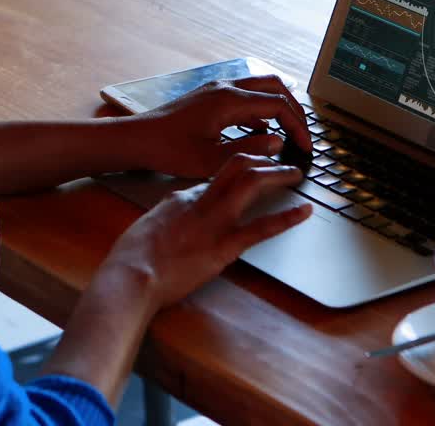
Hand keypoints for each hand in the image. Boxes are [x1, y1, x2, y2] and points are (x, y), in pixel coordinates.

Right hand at [102, 154, 312, 310]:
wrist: (131, 274)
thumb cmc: (132, 256)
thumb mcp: (147, 226)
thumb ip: (166, 217)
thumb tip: (174, 213)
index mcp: (181, 197)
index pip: (214, 176)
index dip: (235, 171)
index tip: (248, 171)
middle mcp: (201, 201)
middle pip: (236, 165)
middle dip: (260, 158)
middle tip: (278, 158)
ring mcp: (215, 221)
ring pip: (251, 183)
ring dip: (277, 175)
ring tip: (295, 174)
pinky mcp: (224, 246)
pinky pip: (261, 228)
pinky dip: (286, 218)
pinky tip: (303, 212)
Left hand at [129, 75, 311, 178]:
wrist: (136, 139)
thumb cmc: (168, 150)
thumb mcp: (211, 160)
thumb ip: (249, 151)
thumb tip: (278, 143)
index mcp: (228, 101)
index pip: (278, 106)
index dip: (297, 127)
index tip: (305, 147)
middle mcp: (225, 87)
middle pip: (274, 87)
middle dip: (293, 111)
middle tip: (303, 135)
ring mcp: (216, 89)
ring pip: (260, 88)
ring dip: (277, 108)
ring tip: (287, 134)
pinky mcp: (209, 96)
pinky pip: (244, 96)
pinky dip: (259, 111)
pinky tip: (259, 134)